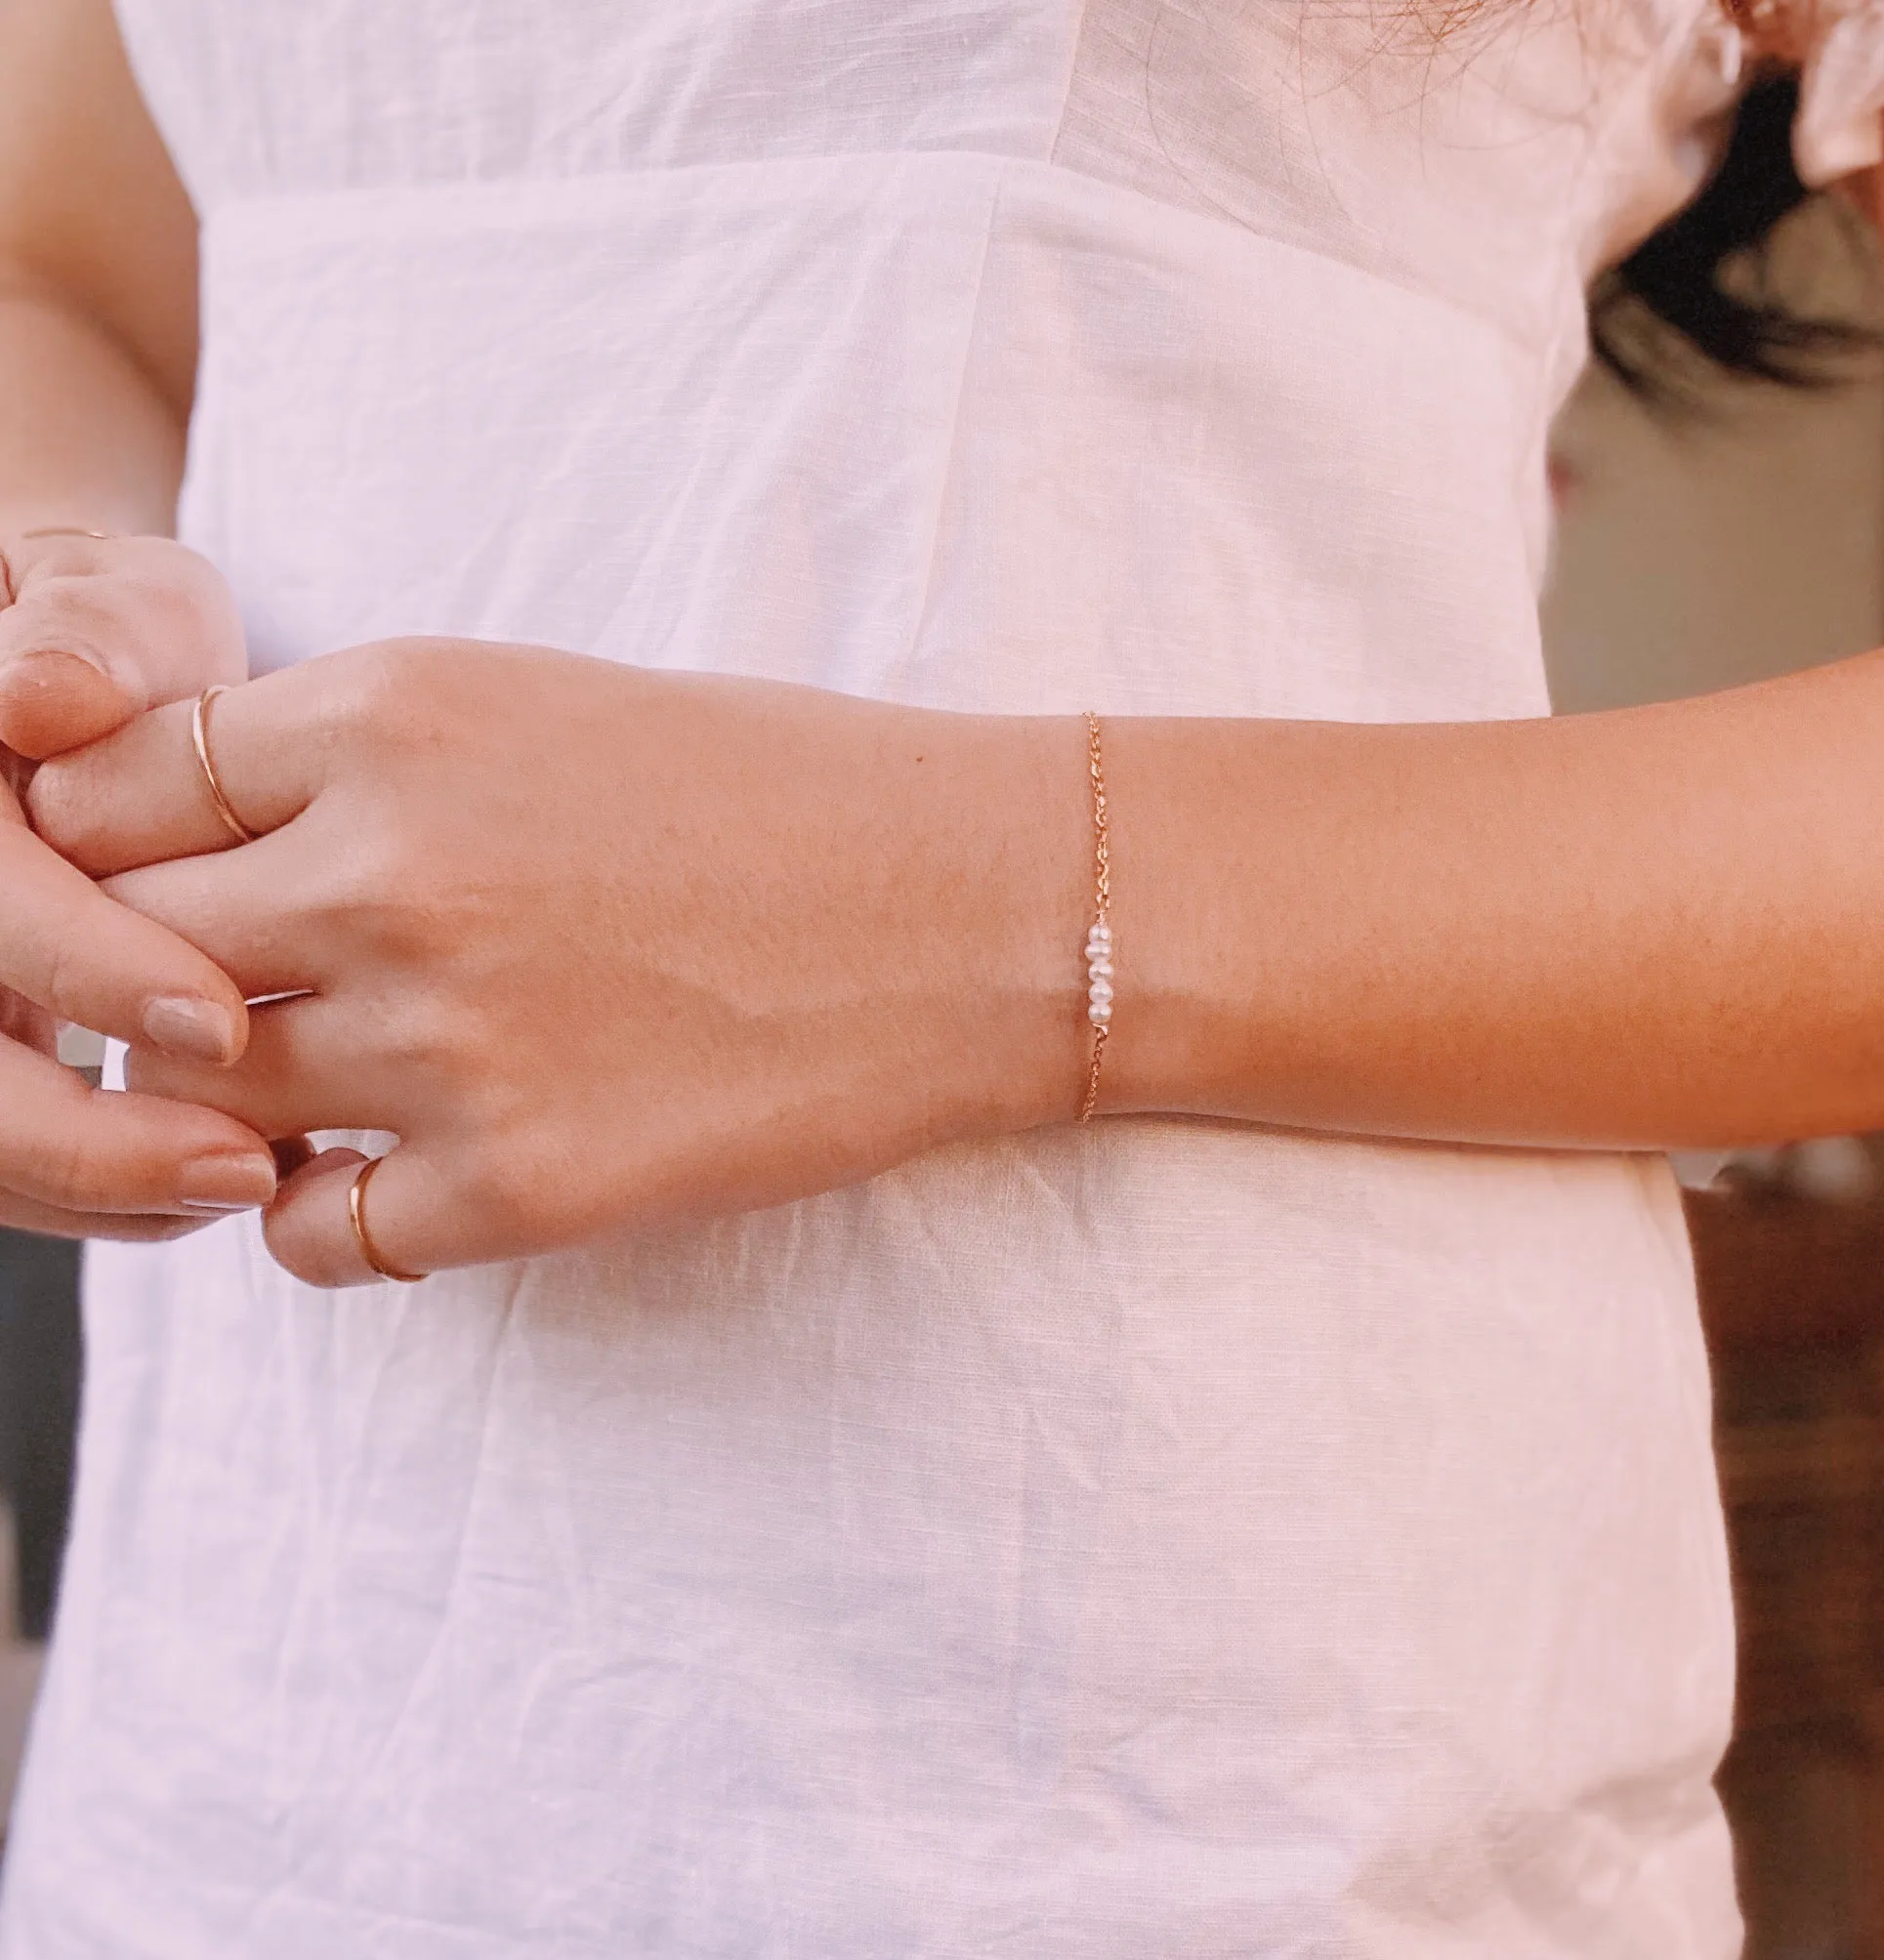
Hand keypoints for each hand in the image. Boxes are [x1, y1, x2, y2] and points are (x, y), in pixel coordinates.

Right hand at [0, 530, 277, 1238]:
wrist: (83, 692)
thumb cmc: (113, 643)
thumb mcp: (107, 603)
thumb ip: (86, 632)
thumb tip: (48, 698)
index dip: (83, 965)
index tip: (224, 1019)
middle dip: (85, 1137)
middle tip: (246, 1167)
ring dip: (105, 1187)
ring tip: (259, 1180)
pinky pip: (14, 1164)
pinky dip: (113, 1190)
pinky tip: (238, 1171)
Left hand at [29, 638, 1088, 1281]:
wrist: (974, 906)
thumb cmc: (778, 788)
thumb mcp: (540, 705)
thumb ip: (354, 762)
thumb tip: (198, 844)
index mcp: (388, 715)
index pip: (106, 790)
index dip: (116, 844)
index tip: (171, 881)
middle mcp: (388, 874)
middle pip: (128, 950)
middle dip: (154, 976)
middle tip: (227, 995)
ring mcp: (447, 1041)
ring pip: (194, 1100)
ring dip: (231, 1099)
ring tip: (315, 1083)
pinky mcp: (520, 1184)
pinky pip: (307, 1235)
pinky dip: (321, 1214)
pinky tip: (397, 1172)